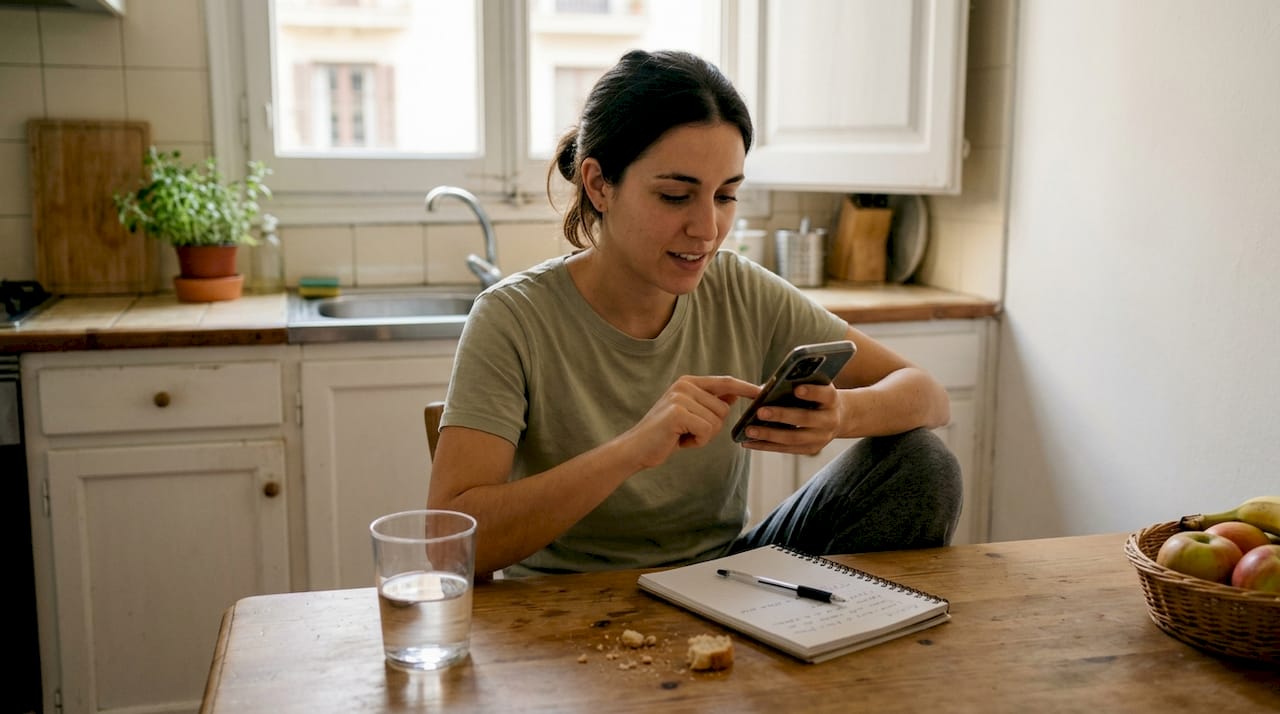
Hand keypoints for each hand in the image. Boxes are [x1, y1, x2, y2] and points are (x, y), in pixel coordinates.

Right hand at [621, 375, 759, 469]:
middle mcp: (684, 385)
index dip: (747, 387)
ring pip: (716, 422)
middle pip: (724, 409)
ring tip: (682, 435)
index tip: (765, 390)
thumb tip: (734, 393)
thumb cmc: (664, 434)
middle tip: (688, 432)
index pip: (725, 382)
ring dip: (703, 436)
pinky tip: (680, 441)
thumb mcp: (689, 414)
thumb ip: (710, 402)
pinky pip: (707, 431)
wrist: (635, 449)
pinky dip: (697, 442)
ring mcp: (680, 397)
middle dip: (711, 427)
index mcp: (688, 382)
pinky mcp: (678, 413)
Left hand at [739, 383, 842, 455]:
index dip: (812, 392)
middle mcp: (829, 420)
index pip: (825, 395)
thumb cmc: (817, 396)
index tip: (797, 389)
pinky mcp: (810, 449)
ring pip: (793, 438)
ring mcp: (821, 438)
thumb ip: (795, 384)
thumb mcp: (814, 386)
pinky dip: (766, 446)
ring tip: (749, 430)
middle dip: (782, 415)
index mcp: (832, 399)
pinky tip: (749, 442)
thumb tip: (764, 390)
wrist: (837, 417)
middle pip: (805, 418)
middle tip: (760, 412)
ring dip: (769, 435)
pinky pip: (786, 449)